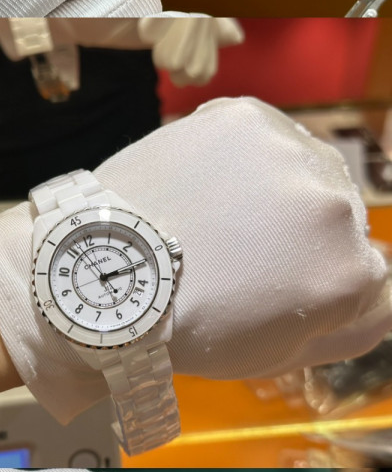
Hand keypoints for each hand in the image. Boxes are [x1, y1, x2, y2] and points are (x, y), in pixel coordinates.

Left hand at [0, 96, 391, 410]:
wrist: (106, 272)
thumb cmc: (188, 327)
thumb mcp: (279, 355)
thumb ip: (347, 329)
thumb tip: (376, 300)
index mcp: (349, 273)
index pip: (366, 272)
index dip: (318, 281)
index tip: (275, 285)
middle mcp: (335, 206)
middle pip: (342, 217)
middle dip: (302, 234)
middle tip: (243, 253)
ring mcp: (293, 153)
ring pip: (309, 169)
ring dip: (280, 188)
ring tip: (223, 215)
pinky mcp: (249, 116)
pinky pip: (268, 135)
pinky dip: (245, 156)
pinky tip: (210, 184)